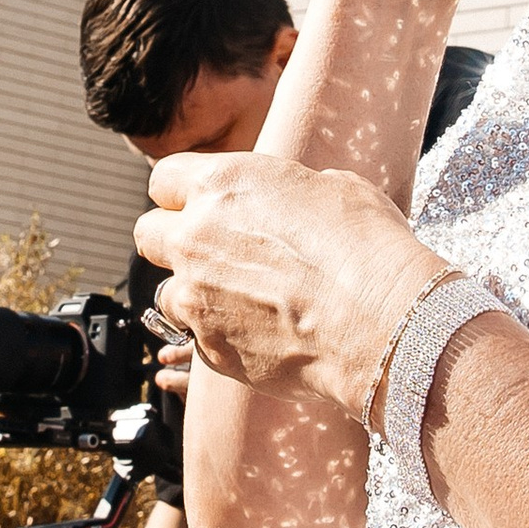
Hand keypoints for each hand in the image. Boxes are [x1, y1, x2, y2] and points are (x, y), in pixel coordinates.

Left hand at [137, 151, 437, 413]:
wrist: (381, 321)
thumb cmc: (367, 248)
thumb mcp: (333, 188)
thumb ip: (288, 191)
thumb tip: (290, 199)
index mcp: (220, 185)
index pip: (163, 178)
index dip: (182, 194)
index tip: (198, 206)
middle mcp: (194, 237)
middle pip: (147, 234)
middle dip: (173, 241)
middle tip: (209, 254)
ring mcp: (195, 297)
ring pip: (167, 294)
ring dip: (194, 296)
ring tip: (244, 303)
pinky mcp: (208, 349)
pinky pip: (197, 339)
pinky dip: (220, 337)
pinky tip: (263, 336)